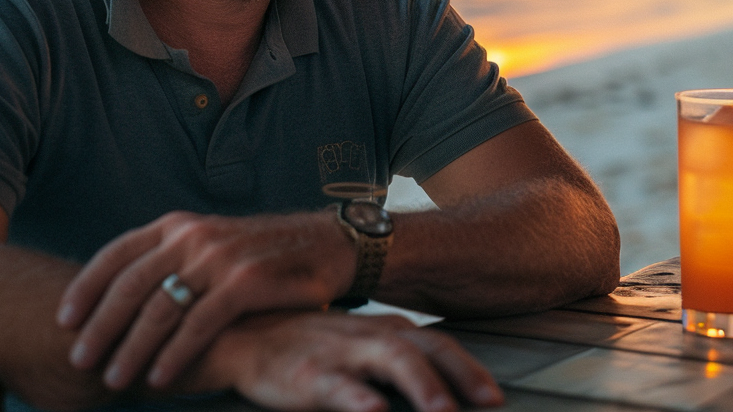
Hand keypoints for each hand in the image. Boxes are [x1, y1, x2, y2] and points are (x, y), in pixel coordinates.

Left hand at [56, 210, 355, 389]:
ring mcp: (218, 258)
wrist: (327, 244)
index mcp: (177, 225)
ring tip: (113, 379)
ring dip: (130, 349)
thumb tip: (122, 297)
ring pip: (158, 309)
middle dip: (99, 327)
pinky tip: (158, 378)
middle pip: (129, 285)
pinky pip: (197, 326)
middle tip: (77, 359)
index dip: (85, 288)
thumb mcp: (210, 243)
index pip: (115, 254)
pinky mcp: (244, 283)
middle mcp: (192, 236)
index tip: (63, 320)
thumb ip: (172, 260)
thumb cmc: (263, 252)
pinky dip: (173, 356)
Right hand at [190, 312, 503, 411]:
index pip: (437, 345)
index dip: (469, 369)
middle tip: (490, 401)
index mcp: (382, 331)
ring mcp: (338, 352)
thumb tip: (439, 390)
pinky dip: (358, 398)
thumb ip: (393, 360)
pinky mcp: (305, 373)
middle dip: (460, 376)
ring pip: (390, 360)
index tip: (495, 396)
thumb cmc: (302, 343)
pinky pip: (336, 385)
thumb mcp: (354, 346)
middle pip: (424, 349)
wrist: (237, 335)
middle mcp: (367, 336)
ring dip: (421, 386)